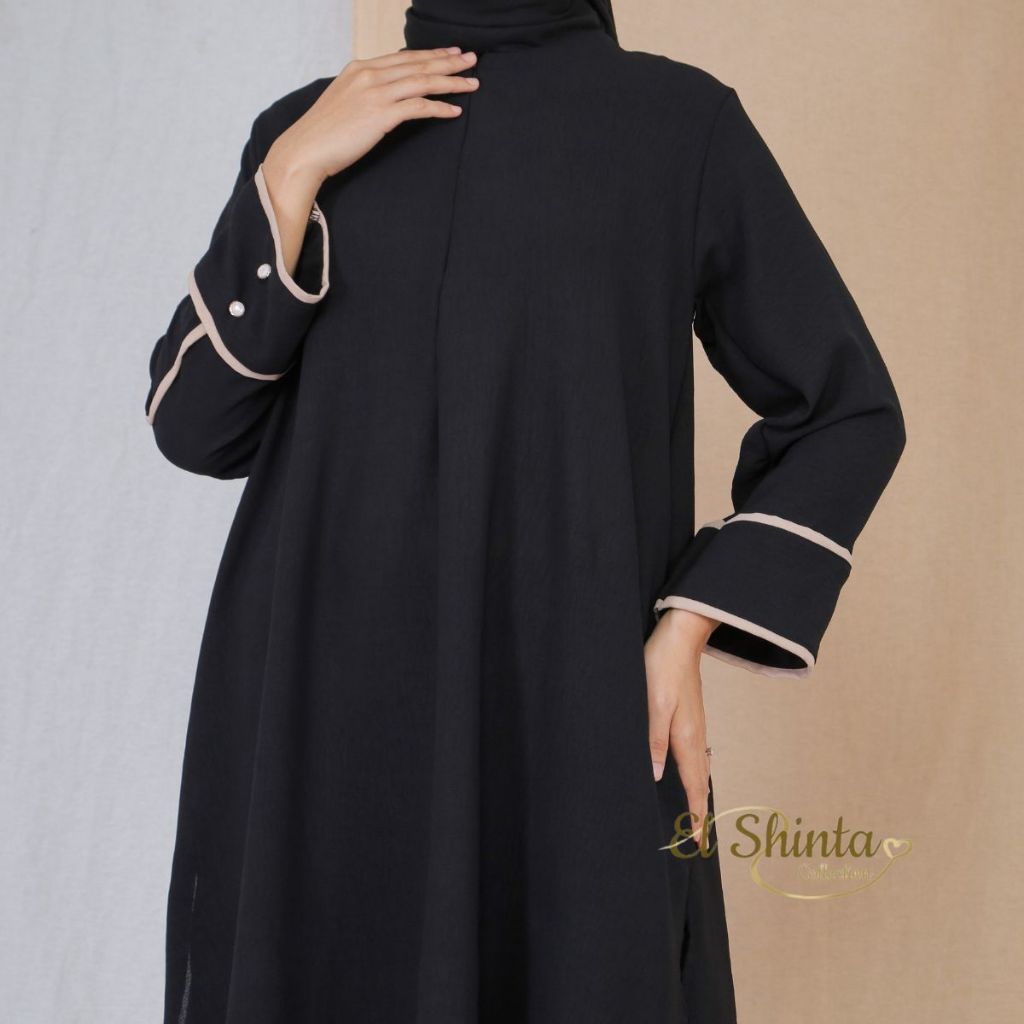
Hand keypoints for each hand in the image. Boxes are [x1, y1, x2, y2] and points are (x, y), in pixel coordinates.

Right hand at [268, 47, 479, 187]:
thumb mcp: (344, 101)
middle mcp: (369, 74)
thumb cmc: (324, 132)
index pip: (404, 57)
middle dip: (449, 61)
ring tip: (473, 83)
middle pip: (418, 64)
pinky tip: (455, 110)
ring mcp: (375, 93)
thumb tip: (384, 95)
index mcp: (360, 67)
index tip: (451, 52)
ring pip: (423, 81)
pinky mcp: (380, 115)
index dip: (431, 54)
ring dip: (451, 81)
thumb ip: (365, 92)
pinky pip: (418, 106)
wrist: (306, 149)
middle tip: (473, 60)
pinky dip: (439, 107)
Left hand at [644, 607, 718, 846]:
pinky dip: (696, 772)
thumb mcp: (652, 703)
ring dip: (698, 791)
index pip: (692, 784)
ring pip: (700, 767)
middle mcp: (694, 734)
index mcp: (685, 736)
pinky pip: (697, 753)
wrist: (680, 636)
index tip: (698, 839)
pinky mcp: (690, 715)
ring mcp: (695, 724)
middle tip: (699, 837)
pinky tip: (691, 770)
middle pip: (700, 780)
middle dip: (700, 809)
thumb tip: (656, 775)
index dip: (695, 813)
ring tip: (697, 812)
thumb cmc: (662, 666)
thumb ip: (654, 740)